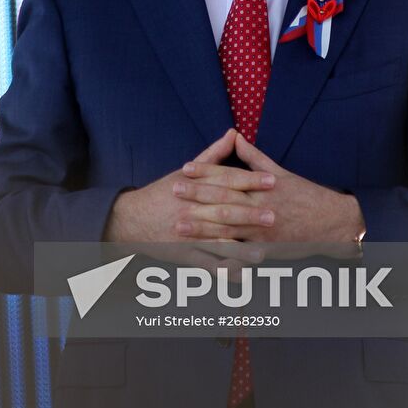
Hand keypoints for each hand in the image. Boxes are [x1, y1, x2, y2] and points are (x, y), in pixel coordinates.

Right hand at [102, 129, 272, 274]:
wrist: (133, 218)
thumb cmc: (165, 192)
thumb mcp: (187, 171)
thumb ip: (214, 154)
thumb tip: (233, 133)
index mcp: (196, 186)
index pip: (226, 181)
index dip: (250, 180)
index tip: (272, 180)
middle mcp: (192, 209)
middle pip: (224, 210)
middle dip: (250, 213)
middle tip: (274, 215)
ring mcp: (188, 233)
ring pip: (217, 240)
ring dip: (241, 247)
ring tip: (263, 251)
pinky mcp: (183, 253)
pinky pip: (205, 263)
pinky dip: (223, 269)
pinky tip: (240, 274)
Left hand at [180, 132, 365, 257]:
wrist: (332, 222)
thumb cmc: (304, 195)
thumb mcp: (280, 171)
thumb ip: (254, 156)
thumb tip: (236, 135)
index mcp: (262, 185)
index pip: (229, 175)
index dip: (206, 171)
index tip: (185, 168)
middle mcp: (261, 206)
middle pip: (224, 199)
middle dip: (198, 196)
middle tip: (173, 191)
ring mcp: (263, 230)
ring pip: (228, 228)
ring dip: (202, 227)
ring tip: (179, 225)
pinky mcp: (267, 250)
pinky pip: (241, 254)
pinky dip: (222, 256)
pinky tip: (203, 257)